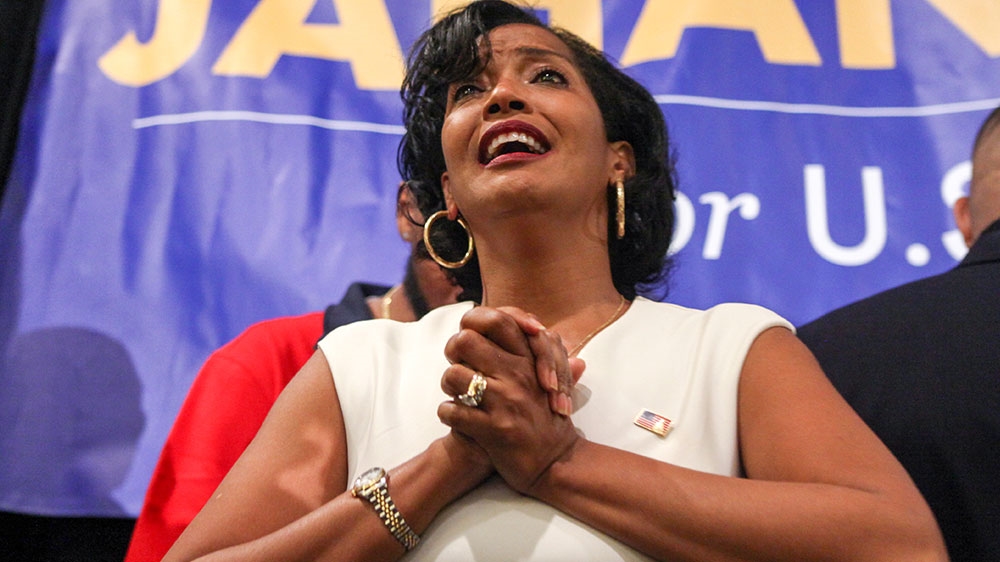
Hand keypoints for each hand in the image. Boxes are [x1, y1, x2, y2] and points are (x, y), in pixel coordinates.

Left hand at [438, 306, 580, 493]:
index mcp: (530, 358)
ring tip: (459, 396)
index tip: (472, 344)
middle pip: (465, 340)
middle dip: (455, 355)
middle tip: (461, 370)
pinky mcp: (495, 429)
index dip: (474, 325)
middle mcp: (518, 374)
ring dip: (449, 387)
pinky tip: (458, 418)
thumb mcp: (550, 379)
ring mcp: (506, 401)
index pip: (496, 319)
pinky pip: (452, 410)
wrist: (556, 463)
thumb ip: (540, 353)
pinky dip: (448, 414)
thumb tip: (538, 328)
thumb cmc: (547, 418)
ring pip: (453, 375)